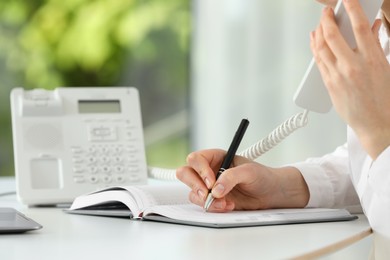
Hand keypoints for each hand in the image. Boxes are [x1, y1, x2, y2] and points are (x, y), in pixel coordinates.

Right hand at [176, 149, 308, 211]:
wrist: (271, 193)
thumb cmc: (262, 176)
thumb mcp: (249, 172)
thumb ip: (231, 177)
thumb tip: (216, 189)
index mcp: (216, 157)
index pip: (196, 159)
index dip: (200, 170)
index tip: (211, 182)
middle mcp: (209, 170)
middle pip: (186, 173)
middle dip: (195, 185)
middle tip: (207, 194)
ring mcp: (209, 186)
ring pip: (192, 191)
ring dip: (206, 200)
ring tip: (225, 202)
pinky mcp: (212, 200)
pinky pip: (202, 204)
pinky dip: (213, 207)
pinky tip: (228, 206)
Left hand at [311, 0, 389, 158]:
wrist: (376, 123)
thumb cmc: (383, 98)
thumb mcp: (385, 67)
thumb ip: (376, 45)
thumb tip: (371, 26)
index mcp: (373, 59)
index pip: (359, 26)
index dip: (351, 9)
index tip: (346, 0)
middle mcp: (353, 66)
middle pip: (332, 36)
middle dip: (326, 19)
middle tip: (326, 12)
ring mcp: (338, 76)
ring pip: (321, 48)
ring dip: (317, 33)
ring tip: (318, 25)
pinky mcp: (329, 85)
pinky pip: (319, 62)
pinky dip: (315, 49)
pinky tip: (315, 42)